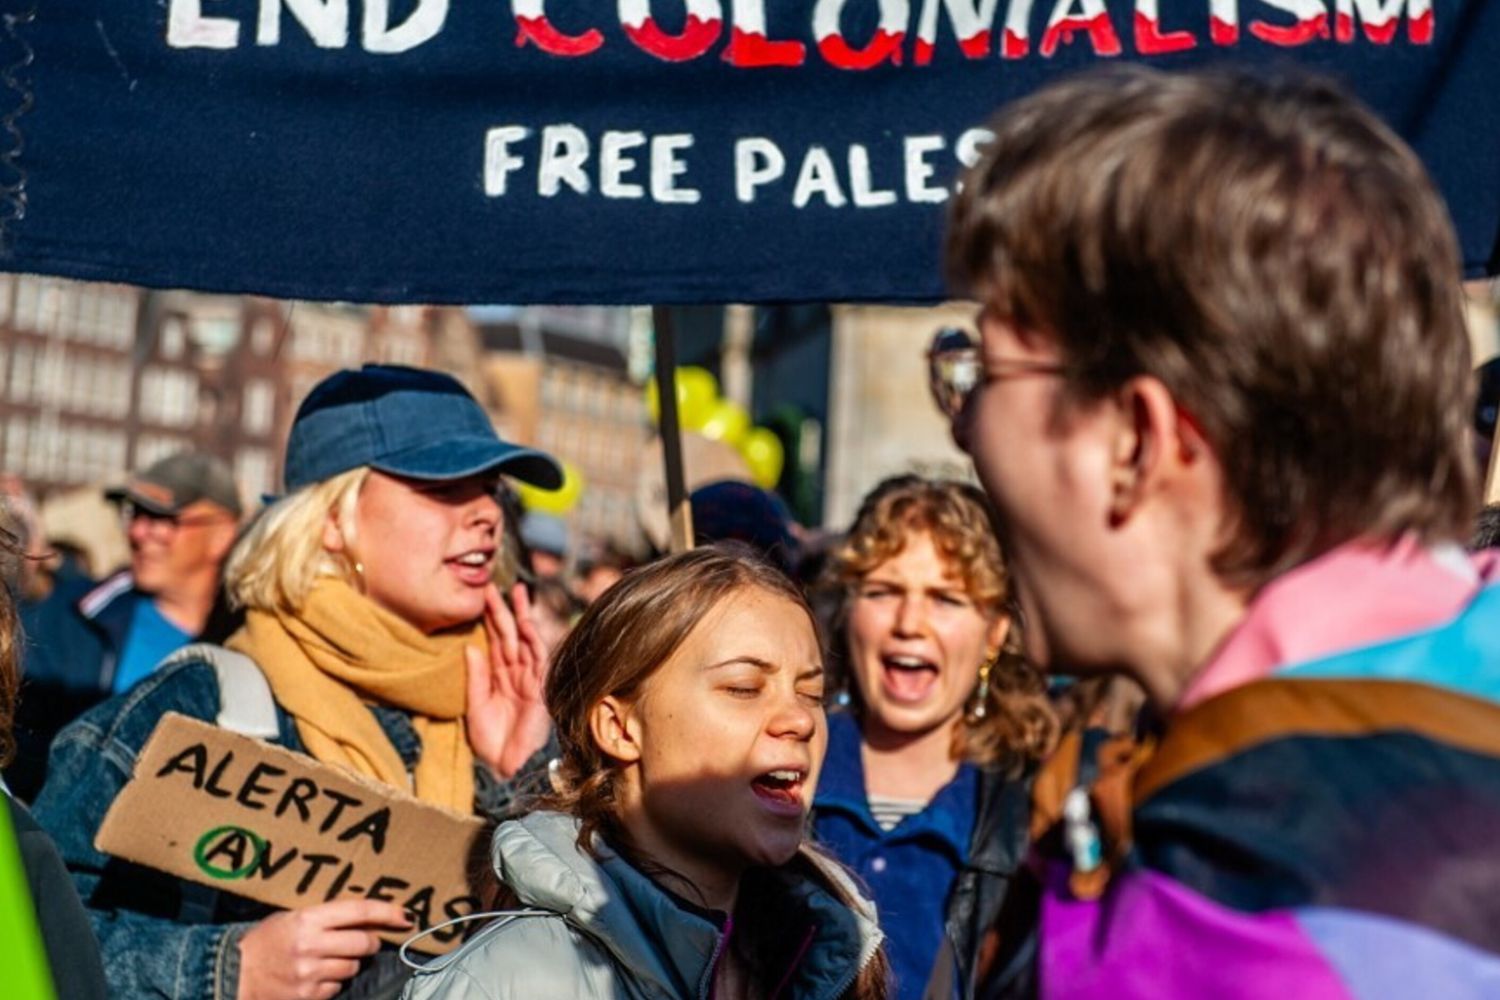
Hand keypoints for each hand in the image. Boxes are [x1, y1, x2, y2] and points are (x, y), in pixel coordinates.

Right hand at [236, 899, 410, 999]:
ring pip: (353, 967)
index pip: (359, 911)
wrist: (231, 973)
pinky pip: (337, 988)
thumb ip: (328, 918)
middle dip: (369, 942)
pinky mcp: (307, 996)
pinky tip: (313, 977)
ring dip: (349, 963)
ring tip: (326, 959)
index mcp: (308, 919)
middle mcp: (311, 945)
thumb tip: (369, 919)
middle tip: (361, 941)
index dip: (387, 913)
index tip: (406, 916)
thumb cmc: (265, 940)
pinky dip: (332, 983)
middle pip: (365, 943)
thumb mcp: (293, 918)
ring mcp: (310, 974)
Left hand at [466, 582, 552, 777]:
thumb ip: (475, 675)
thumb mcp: (474, 704)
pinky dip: (534, 641)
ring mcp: (528, 678)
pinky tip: (527, 624)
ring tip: (515, 594)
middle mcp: (514, 673)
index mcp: (497, 675)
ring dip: (521, 617)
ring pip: (525, 641)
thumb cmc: (488, 741)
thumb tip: (470, 645)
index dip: (490, 618)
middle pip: (510, 634)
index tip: (481, 595)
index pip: (495, 640)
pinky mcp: (540, 687)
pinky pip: (538, 659)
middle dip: (504, 610)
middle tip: (494, 585)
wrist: (504, 766)